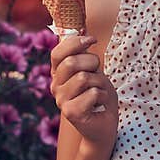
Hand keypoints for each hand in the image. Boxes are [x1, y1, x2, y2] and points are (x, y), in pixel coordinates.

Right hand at [49, 35, 118, 155]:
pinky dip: (102, 96)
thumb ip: (85, 56)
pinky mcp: (70, 113)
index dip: (75, 42)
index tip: (92, 40)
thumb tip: (83, 34)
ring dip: (100, 83)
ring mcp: (61, 100)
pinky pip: (92, 93)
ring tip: (98, 92)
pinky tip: (99, 104)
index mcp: (58, 74)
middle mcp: (55, 86)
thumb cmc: (99, 96)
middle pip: (72, 62)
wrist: (104, 125)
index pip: (58, 52)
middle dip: (92, 64)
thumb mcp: (93, 71)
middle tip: (97, 76)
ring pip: (84, 78)